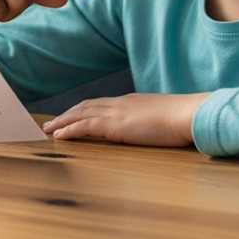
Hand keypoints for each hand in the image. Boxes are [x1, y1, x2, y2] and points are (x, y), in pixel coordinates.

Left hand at [42, 92, 208, 146]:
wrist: (190, 114)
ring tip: (48, 130)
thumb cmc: (184, 120)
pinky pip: (85, 126)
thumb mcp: (164, 120)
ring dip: (62, 122)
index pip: (99, 104)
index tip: (71, 116)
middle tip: (51, 124)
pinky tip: (59, 137)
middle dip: (67, 115)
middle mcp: (119, 104)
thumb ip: (153, 123)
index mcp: (130, 102)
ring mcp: (116, 113)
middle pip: (85, 107)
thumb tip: (154, 129)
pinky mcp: (115, 125)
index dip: (82, 110)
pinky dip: (70, 130)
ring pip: (80, 115)